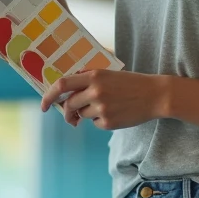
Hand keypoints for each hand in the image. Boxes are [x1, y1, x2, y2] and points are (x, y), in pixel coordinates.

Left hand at [40, 69, 167, 129]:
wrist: (155, 95)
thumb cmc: (130, 83)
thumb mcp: (108, 74)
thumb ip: (87, 79)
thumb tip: (65, 93)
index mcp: (94, 76)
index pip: (62, 84)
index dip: (49, 95)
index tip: (43, 105)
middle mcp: (95, 91)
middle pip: (69, 104)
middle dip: (67, 111)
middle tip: (70, 115)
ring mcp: (101, 108)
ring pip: (82, 115)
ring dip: (87, 113)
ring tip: (107, 107)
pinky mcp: (108, 122)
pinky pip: (94, 123)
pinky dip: (99, 120)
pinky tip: (115, 113)